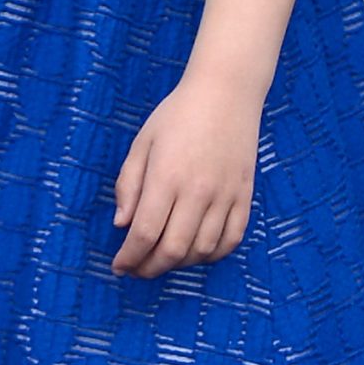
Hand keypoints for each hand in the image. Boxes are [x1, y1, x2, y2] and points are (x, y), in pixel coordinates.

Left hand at [111, 72, 261, 277]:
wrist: (225, 94)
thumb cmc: (176, 115)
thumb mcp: (142, 142)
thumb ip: (129, 185)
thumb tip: (122, 224)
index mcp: (166, 177)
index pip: (145, 233)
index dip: (130, 257)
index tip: (119, 265)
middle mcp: (197, 192)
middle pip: (173, 250)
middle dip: (150, 268)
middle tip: (137, 270)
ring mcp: (225, 197)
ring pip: (202, 251)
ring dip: (178, 264)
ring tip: (161, 260)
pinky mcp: (244, 197)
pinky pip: (231, 240)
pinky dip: (212, 255)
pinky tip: (195, 252)